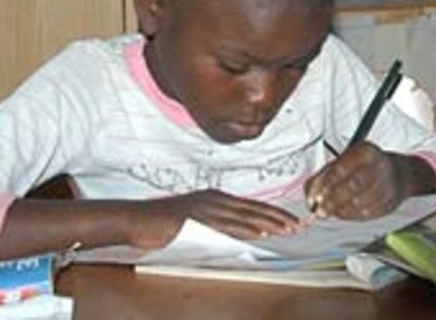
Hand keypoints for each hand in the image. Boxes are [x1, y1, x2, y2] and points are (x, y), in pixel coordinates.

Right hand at [133, 190, 301, 246]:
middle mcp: (215, 200)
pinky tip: (260, 233)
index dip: (273, 213)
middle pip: (254, 208)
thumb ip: (219, 226)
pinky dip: (246, 229)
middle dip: (278, 217)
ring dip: (268, 223)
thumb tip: (242, 236)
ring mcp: (207, 208)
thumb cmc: (164, 223)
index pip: (252, 206)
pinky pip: (227, 225)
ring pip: (246, 216)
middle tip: (298, 225)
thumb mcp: (197, 221)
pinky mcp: (198, 219)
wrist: (137, 219)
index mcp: (216, 198)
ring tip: (287, 229)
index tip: (291, 220)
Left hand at [305, 143, 435, 219]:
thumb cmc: (363, 167)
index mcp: (365, 151)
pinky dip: (353, 216)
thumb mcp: (342, 162)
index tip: (316, 196)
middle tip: (322, 210)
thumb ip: (322, 177)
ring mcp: (386, 184)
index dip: (325, 184)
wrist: (396, 174)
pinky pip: (367, 213)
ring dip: (342, 210)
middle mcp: (378, 165)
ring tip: (333, 211)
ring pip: (360, 202)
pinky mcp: (390, 201)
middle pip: (354, 185)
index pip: (341, 168)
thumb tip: (311, 197)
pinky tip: (347, 211)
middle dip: (334, 200)